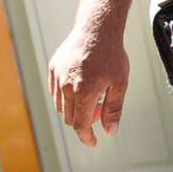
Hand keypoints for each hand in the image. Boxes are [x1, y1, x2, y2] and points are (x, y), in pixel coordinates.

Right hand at [48, 19, 130, 146]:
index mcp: (85, 92)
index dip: (86, 137)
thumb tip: (109, 131)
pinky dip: (65, 96)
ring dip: (74, 108)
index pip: (80, 125)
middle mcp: (67, 86)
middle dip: (83, 120)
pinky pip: (55, 91)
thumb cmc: (111, 56)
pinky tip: (79, 86)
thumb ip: (113, 109)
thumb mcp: (120, 84)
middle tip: (99, 110)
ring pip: (61, 106)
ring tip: (91, 95)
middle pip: (69, 117)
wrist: (97, 30)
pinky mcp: (52, 69)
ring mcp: (57, 77)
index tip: (92, 142)